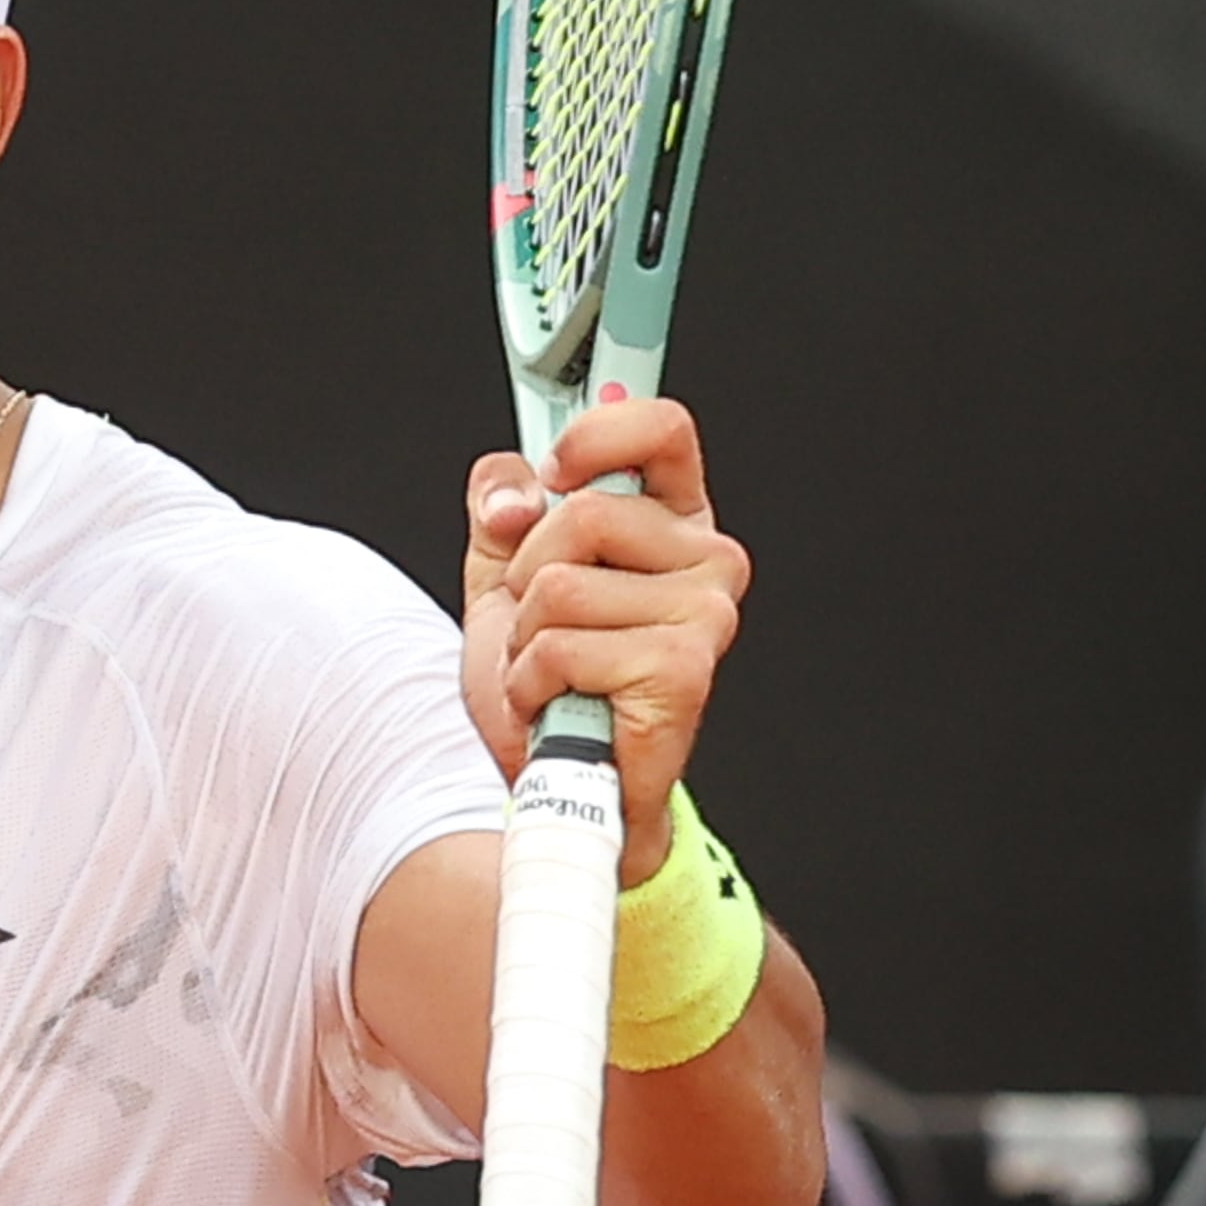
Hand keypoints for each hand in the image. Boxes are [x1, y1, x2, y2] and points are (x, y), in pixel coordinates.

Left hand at [458, 396, 750, 885]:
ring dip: (525, 636)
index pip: (661, 428)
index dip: (597, 433)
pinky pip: (559, 645)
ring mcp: (704, 614)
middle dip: (526, 574)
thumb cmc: (547, 673)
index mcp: (670, 519)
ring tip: (554, 669)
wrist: (558, 777)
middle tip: (545, 621)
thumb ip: (500, 504)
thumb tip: (516, 494)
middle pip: (580, 512)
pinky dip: (532, 679)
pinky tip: (561, 701)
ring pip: (559, 584)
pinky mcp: (682, 670)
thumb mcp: (502, 569)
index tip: (555, 467)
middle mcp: (705, 558)